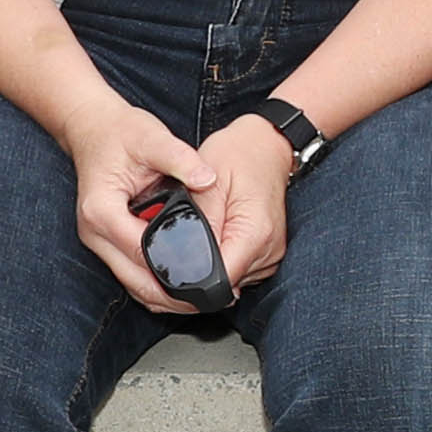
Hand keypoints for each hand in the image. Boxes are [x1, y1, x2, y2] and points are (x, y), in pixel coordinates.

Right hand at [63, 95, 224, 317]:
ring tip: (203, 297)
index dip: (176, 268)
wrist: (93, 130)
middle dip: (174, 294)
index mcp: (102, 210)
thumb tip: (208, 179)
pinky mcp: (106, 243)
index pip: (142, 251)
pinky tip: (184, 285)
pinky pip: (132, 274)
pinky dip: (156, 283)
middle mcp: (95, 232)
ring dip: (165, 295)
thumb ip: (181, 159)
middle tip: (212, 297)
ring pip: (133, 283)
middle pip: (136, 280)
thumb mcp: (152, 138)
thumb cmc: (121, 133)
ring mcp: (98, 241)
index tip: (207, 276)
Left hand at [178, 113, 300, 291]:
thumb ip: (194, 225)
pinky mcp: (264, 255)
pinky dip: (215, 262)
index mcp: (254, 233)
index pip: (217, 280)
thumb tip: (181, 260)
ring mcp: (269, 255)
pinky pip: (234, 271)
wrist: (266, 145)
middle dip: (190, 278)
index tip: (162, 272)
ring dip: (202, 271)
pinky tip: (204, 242)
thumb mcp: (207, 184)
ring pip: (226, 282)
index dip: (186, 284)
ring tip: (186, 241)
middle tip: (165, 254)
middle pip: (221, 286)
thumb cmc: (238, 155)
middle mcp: (267, 251)